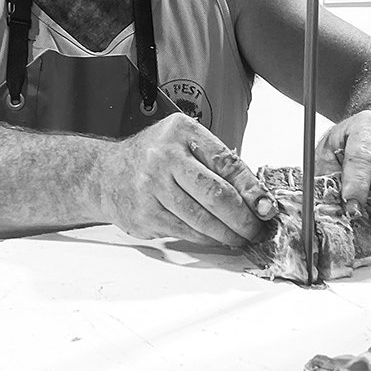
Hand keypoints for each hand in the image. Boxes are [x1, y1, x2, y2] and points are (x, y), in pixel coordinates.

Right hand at [99, 114, 277, 246]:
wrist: (104, 174)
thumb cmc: (151, 158)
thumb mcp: (183, 144)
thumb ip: (216, 164)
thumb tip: (256, 198)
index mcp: (181, 132)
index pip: (228, 162)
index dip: (252, 189)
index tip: (267, 207)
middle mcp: (164, 157)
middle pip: (216, 195)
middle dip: (244, 218)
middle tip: (257, 229)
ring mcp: (151, 187)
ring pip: (202, 219)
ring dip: (228, 234)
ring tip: (241, 237)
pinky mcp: (145, 214)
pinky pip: (186, 231)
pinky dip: (207, 239)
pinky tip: (216, 238)